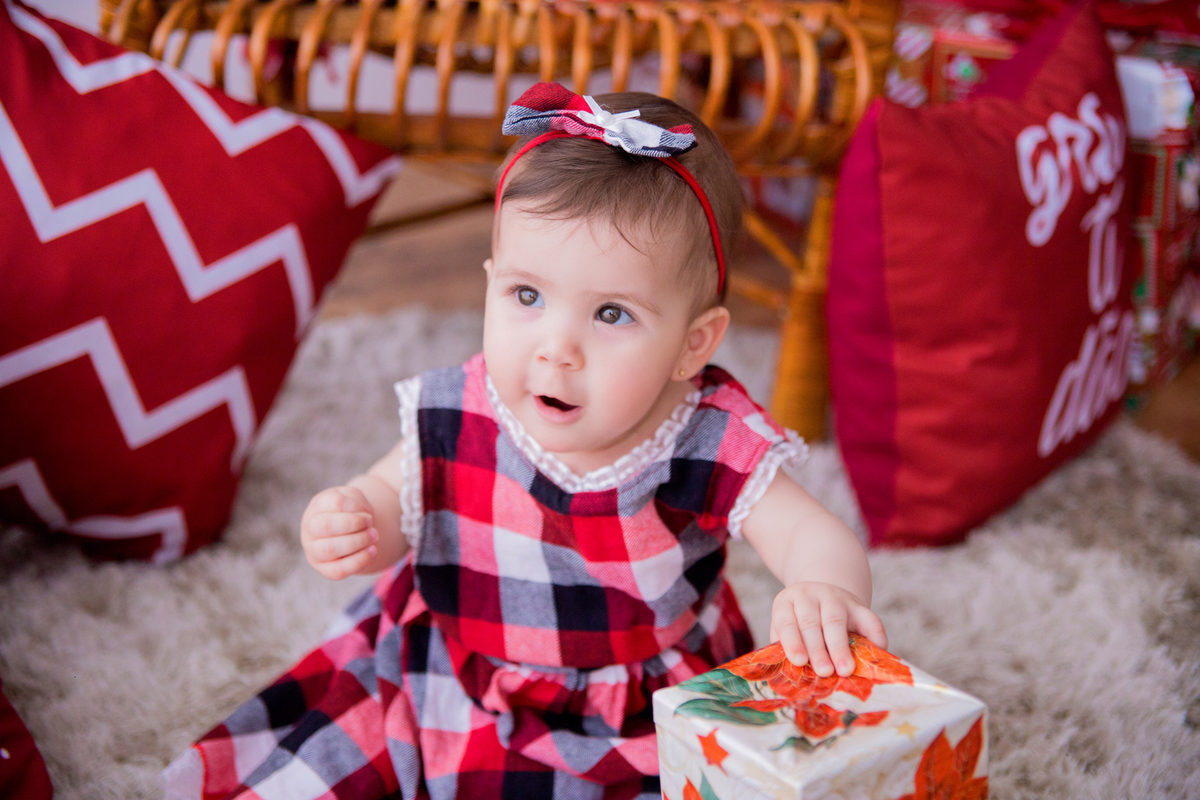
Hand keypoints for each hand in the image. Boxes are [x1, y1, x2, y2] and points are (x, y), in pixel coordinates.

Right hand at [300, 486, 379, 579]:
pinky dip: (359, 560)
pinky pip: (338, 570)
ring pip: (331, 549)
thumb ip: (355, 502)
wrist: (354, 532)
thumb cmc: (351, 512)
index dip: (355, 507)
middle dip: (354, 524)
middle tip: (370, 524)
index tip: (367, 514)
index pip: (335, 503)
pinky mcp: (325, 569)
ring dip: (358, 542)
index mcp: (317, 507)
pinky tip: (372, 551)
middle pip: (327, 526)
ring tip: (373, 536)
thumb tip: (361, 518)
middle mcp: (310, 529)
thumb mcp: (354, 498)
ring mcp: (314, 551)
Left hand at [770, 582, 887, 677]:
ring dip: (840, 647)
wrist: (821, 596)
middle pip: (811, 623)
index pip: (786, 622)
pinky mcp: (858, 605)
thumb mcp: (787, 628)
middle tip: (824, 672)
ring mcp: (835, 598)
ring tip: (845, 671)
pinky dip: (875, 637)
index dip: (792, 642)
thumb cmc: (798, 623)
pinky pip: (870, 619)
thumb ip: (785, 649)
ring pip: (836, 621)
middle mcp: (810, 596)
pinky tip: (876, 655)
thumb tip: (792, 677)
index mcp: (787, 603)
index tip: (798, 662)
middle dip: (817, 649)